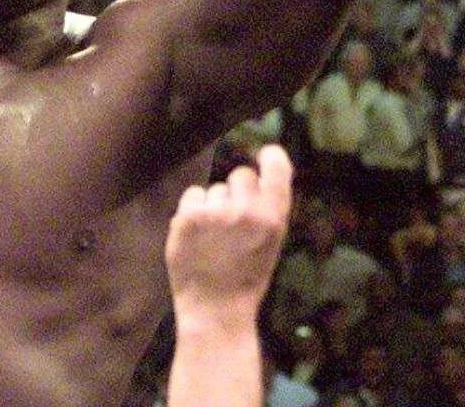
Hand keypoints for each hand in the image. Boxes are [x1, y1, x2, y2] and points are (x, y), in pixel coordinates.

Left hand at [165, 146, 292, 321]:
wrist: (216, 310)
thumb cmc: (246, 278)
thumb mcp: (271, 243)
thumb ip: (268, 209)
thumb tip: (260, 172)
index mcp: (273, 217)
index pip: (276, 167)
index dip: (271, 157)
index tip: (266, 154)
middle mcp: (246, 210)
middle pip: (241, 174)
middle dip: (237, 191)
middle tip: (232, 220)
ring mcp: (215, 212)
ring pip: (214, 189)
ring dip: (213, 205)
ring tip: (213, 237)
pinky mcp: (187, 217)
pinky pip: (192, 196)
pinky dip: (192, 211)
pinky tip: (197, 236)